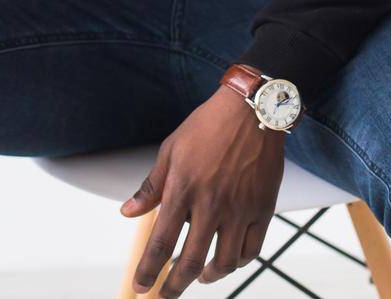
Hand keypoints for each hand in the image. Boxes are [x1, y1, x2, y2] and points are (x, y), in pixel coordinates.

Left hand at [119, 84, 286, 295]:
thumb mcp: (171, 151)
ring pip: (223, 262)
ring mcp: (239, 209)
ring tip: (197, 278)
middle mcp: (211, 204)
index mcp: (183, 189)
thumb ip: (151, 187)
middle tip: (165, 295)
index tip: (141, 287)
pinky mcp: (263, 209)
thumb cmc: (207, 126)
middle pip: (189, 261)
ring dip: (207, 277)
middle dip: (174, 285)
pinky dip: (237, 262)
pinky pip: (250, 249)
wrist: (253, 109)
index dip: (149, 270)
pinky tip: (227, 261)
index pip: (160, 242)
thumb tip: (127, 213)